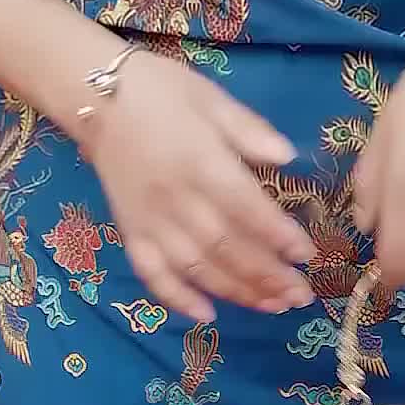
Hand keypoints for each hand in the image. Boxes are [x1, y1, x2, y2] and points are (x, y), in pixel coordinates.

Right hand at [82, 51, 314, 321]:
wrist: (96, 94)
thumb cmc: (161, 90)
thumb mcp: (211, 97)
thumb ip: (249, 129)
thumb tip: (289, 157)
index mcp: (200, 160)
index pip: (246, 208)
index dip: (278, 235)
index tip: (307, 254)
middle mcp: (175, 198)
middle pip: (226, 246)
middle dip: (267, 276)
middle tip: (301, 294)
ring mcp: (149, 219)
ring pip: (196, 267)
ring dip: (236, 292)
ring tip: (272, 306)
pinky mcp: (129, 230)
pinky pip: (152, 273)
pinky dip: (177, 298)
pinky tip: (206, 314)